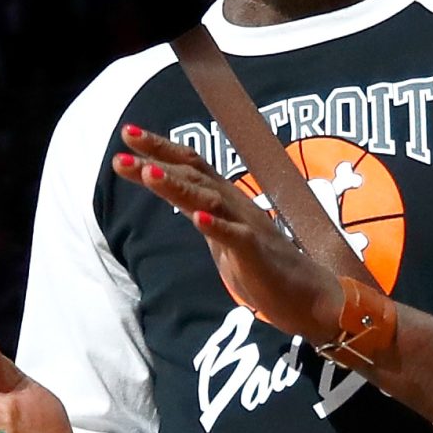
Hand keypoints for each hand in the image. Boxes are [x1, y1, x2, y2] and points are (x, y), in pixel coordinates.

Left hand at [112, 125, 344, 341]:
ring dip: (178, 186)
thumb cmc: (263, 267)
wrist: (308, 297)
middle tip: (124, 145)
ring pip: (209, 199)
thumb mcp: (221, 237)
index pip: (190, 165)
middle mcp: (234, 204)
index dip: (160, 149)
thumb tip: (180, 204)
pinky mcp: (257, 253)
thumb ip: (202, 216)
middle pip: (194, 173)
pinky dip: (215, 227)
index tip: (128, 135)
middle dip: (157, 159)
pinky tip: (196, 219)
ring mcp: (247, 226)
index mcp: (224, 199)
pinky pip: (236, 237)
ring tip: (149, 173)